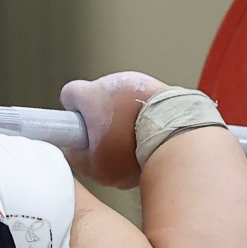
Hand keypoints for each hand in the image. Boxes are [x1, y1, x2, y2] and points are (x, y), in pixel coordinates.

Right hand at [59, 71, 171, 189]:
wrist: (177, 137)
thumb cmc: (134, 150)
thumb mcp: (95, 166)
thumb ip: (76, 156)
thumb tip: (74, 150)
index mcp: (91, 94)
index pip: (69, 94)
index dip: (74, 113)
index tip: (80, 128)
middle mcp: (113, 82)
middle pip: (99, 97)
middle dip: (103, 117)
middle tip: (112, 142)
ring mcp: (140, 81)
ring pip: (124, 99)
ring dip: (126, 116)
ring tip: (137, 141)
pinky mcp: (161, 86)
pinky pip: (147, 101)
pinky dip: (148, 116)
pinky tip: (154, 135)